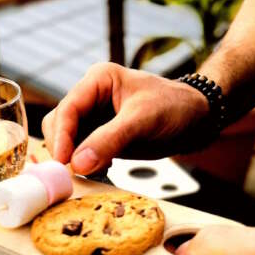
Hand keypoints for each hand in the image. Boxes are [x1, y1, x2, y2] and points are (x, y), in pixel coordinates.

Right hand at [41, 62, 208, 174]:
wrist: (195, 121)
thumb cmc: (174, 108)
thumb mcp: (143, 120)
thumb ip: (110, 140)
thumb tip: (78, 164)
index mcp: (98, 81)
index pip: (68, 108)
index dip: (61, 136)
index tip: (62, 161)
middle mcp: (90, 97)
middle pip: (59, 124)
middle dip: (63, 148)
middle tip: (69, 173)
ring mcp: (93, 118)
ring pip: (67, 140)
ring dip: (71, 158)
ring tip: (84, 173)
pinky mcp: (99, 137)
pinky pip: (80, 151)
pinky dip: (83, 163)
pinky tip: (96, 171)